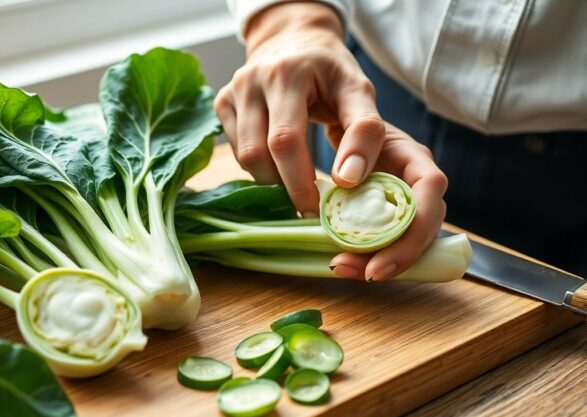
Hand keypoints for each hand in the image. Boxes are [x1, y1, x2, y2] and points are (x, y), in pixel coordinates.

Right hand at [215, 2, 384, 216]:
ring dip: (272, 180)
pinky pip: (235, 151)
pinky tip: (280, 163)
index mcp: (287, 74)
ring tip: (298, 183)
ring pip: (243, 157)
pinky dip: (259, 166)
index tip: (320, 208)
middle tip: (310, 205)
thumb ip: (364, 131)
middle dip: (286, 187)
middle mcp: (251, 80)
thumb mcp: (359, 92)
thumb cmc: (330, 71)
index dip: (300, 181)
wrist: (295, 38)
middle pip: (258, 153)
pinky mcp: (222, 102)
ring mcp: (232, 91)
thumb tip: (348, 180)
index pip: (286, 140)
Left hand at [329, 124, 447, 280]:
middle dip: (396, 256)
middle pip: (424, 227)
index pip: (430, 190)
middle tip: (359, 272)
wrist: (344, 122)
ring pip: (409, 240)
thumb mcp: (350, 127)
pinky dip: (370, 255)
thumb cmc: (350, 122)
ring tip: (342, 267)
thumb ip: (353, 145)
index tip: (380, 257)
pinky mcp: (390, 214)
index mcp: (414, 156)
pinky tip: (347, 263)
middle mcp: (417, 182)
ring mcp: (405, 200)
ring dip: (380, 260)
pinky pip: (390, 242)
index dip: (413, 230)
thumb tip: (346, 178)